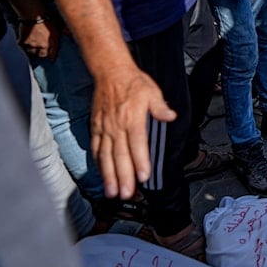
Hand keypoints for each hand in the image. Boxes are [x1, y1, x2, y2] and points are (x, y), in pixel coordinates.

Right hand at [18, 17, 61, 59]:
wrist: (34, 14)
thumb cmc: (48, 17)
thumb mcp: (60, 24)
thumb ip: (65, 30)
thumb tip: (71, 33)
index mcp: (52, 43)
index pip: (53, 54)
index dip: (52, 55)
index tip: (52, 57)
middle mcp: (43, 46)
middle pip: (42, 55)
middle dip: (42, 53)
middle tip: (42, 51)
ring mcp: (32, 45)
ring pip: (32, 52)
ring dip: (32, 50)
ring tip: (33, 47)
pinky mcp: (23, 42)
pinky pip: (22, 46)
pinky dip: (23, 44)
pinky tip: (24, 42)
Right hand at [91, 66, 177, 198]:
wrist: (110, 72)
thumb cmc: (134, 83)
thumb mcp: (152, 91)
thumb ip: (160, 107)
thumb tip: (171, 116)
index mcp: (133, 118)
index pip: (137, 143)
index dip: (140, 161)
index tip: (144, 177)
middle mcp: (116, 125)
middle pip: (120, 155)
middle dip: (124, 176)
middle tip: (127, 194)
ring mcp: (104, 128)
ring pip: (105, 156)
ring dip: (109, 176)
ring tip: (112, 192)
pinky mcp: (96, 128)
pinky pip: (96, 149)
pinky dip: (98, 164)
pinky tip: (102, 176)